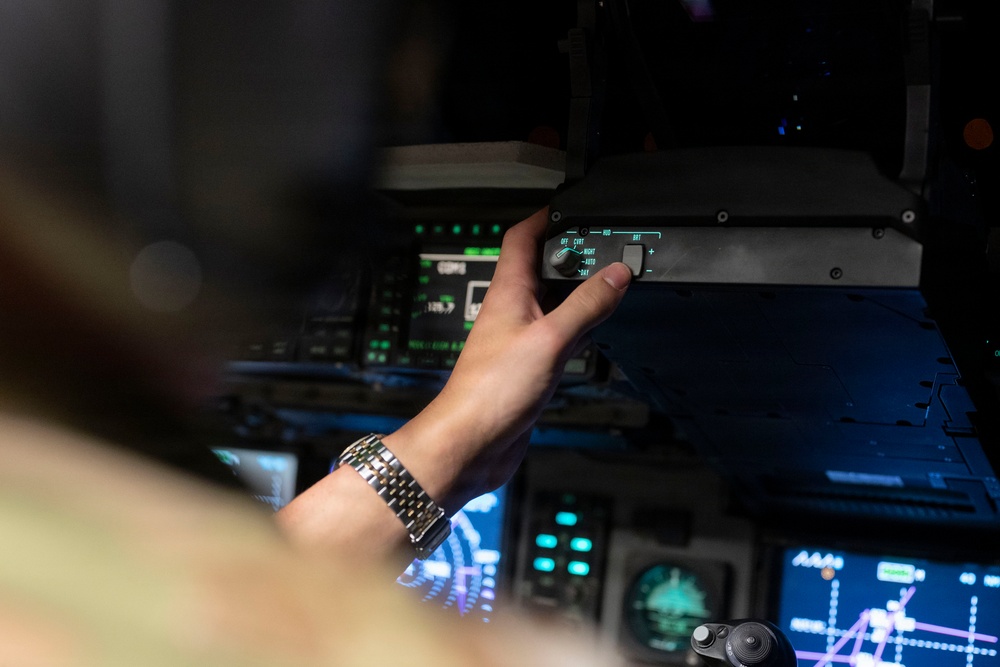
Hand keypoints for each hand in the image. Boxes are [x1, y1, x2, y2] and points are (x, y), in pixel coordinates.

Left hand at [384, 208, 631, 512]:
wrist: (472, 442)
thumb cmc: (491, 391)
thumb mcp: (551, 338)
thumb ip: (586, 305)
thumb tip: (616, 273)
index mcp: (508, 292)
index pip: (522, 238)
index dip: (545, 216)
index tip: (572, 206)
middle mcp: (511, 311)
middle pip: (541, 268)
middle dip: (571, 254)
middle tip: (604, 245)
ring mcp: (519, 339)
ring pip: (552, 303)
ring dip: (578, 292)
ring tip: (610, 281)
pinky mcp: (528, 367)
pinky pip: (557, 337)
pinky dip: (578, 328)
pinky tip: (594, 330)